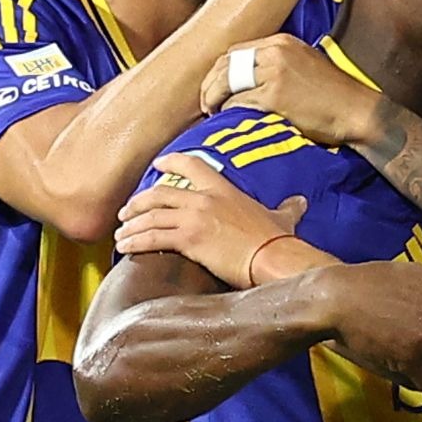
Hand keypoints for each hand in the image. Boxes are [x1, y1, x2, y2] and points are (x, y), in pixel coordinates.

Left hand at [117, 156, 317, 286]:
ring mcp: (194, 218)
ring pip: (150, 216)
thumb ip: (287, 208)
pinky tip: (125, 248)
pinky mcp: (188, 240)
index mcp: (223, 190)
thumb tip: (300, 202)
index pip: (191, 166)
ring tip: (121, 235)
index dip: (170, 163)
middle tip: (127, 212)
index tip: (157, 166)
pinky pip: (152, 237)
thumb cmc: (279, 241)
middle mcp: (204, 199)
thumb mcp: (283, 218)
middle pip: (159, 193)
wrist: (275, 258)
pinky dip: (134, 242)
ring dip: (131, 225)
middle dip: (138, 202)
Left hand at [203, 34, 385, 147]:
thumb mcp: (306, 65)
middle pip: (226, 63)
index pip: (236, 51)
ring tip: (213, 112)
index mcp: (281, 42)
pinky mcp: (274, 96)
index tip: (215, 87)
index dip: (220, 71)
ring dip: (214, 98)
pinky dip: (229, 111)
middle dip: (210, 84)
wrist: (359, 112)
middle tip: (207, 103)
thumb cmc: (335, 97)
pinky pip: (238, 102)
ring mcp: (274, 73)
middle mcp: (275, 51)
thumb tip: (249, 79)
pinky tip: (229, 119)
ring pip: (227, 82)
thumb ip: (279, 65)